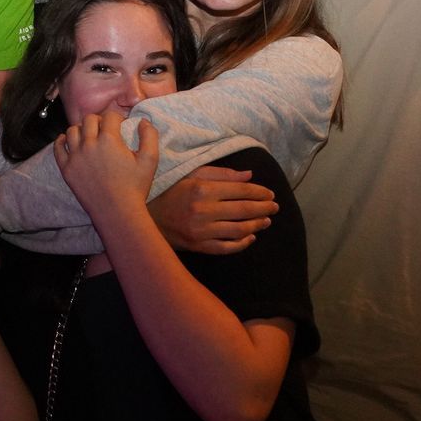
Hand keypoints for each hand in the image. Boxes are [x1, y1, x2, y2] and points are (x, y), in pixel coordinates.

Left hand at [55, 112, 157, 218]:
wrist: (117, 212)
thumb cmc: (135, 187)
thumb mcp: (150, 160)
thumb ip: (149, 136)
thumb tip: (143, 121)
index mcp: (109, 140)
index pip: (109, 116)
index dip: (116, 118)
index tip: (120, 125)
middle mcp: (89, 144)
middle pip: (89, 119)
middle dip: (99, 120)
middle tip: (105, 130)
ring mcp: (75, 157)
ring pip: (72, 131)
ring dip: (81, 129)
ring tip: (89, 136)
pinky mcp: (67, 169)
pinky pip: (58, 148)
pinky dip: (61, 141)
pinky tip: (68, 141)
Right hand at [148, 164, 276, 254]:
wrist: (145, 216)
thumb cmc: (170, 191)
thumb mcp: (192, 174)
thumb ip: (221, 174)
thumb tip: (249, 176)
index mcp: (202, 189)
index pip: (240, 190)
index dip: (259, 192)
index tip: (270, 194)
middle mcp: (203, 210)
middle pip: (244, 210)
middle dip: (263, 208)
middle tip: (274, 207)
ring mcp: (201, 231)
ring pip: (239, 229)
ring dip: (256, 225)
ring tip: (266, 221)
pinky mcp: (198, 246)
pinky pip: (226, 247)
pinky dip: (242, 243)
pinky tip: (250, 237)